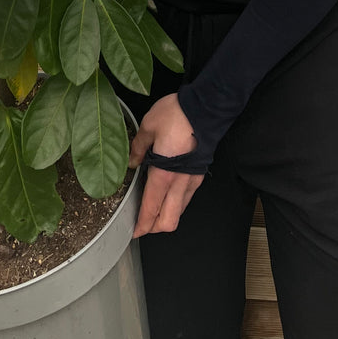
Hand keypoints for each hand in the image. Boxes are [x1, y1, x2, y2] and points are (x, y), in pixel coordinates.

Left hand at [128, 93, 203, 236]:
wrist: (206, 107)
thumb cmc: (177, 114)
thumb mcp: (148, 126)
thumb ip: (137, 147)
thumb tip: (131, 162)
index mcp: (163, 174)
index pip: (152, 208)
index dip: (142, 224)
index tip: (135, 231)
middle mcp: (179, 182)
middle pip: (169, 221)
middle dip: (155, 228)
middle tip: (143, 225)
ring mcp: (192, 180)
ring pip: (180, 211)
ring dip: (167, 216)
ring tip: (154, 210)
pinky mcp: (199, 174)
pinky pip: (187, 198)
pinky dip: (177, 204)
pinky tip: (169, 194)